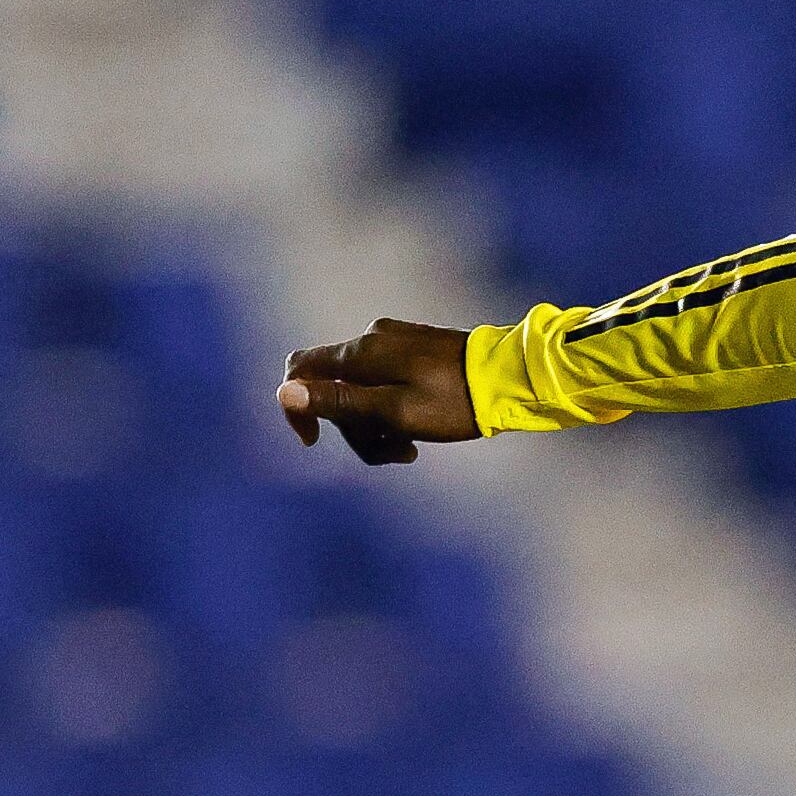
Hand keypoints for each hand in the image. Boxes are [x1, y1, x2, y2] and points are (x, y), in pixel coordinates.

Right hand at [276, 319, 480, 465]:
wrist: (510, 379)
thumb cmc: (454, 402)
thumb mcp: (393, 412)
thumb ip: (340, 404)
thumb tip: (284, 393)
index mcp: (361, 354)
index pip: (301, 369)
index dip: (297, 407)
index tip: (313, 441)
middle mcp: (372, 340)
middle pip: (337, 389)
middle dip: (355, 429)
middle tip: (394, 455)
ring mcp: (396, 343)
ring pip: (365, 391)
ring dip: (379, 426)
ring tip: (411, 449)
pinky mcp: (418, 351)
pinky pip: (389, 384)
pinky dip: (396, 412)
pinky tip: (422, 431)